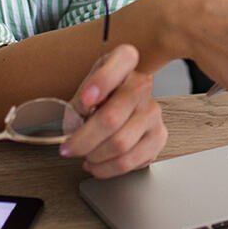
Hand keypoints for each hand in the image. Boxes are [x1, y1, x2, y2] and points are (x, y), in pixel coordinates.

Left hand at [60, 44, 166, 177]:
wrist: (121, 107)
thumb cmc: (100, 97)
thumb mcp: (85, 88)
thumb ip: (78, 104)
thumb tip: (74, 126)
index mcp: (125, 62)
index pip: (123, 60)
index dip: (102, 82)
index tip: (84, 101)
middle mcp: (143, 85)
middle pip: (112, 117)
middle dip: (83, 140)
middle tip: (69, 148)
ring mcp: (153, 111)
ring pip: (120, 144)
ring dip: (95, 156)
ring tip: (85, 156)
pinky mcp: (158, 136)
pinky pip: (130, 161)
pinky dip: (108, 168)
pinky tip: (99, 163)